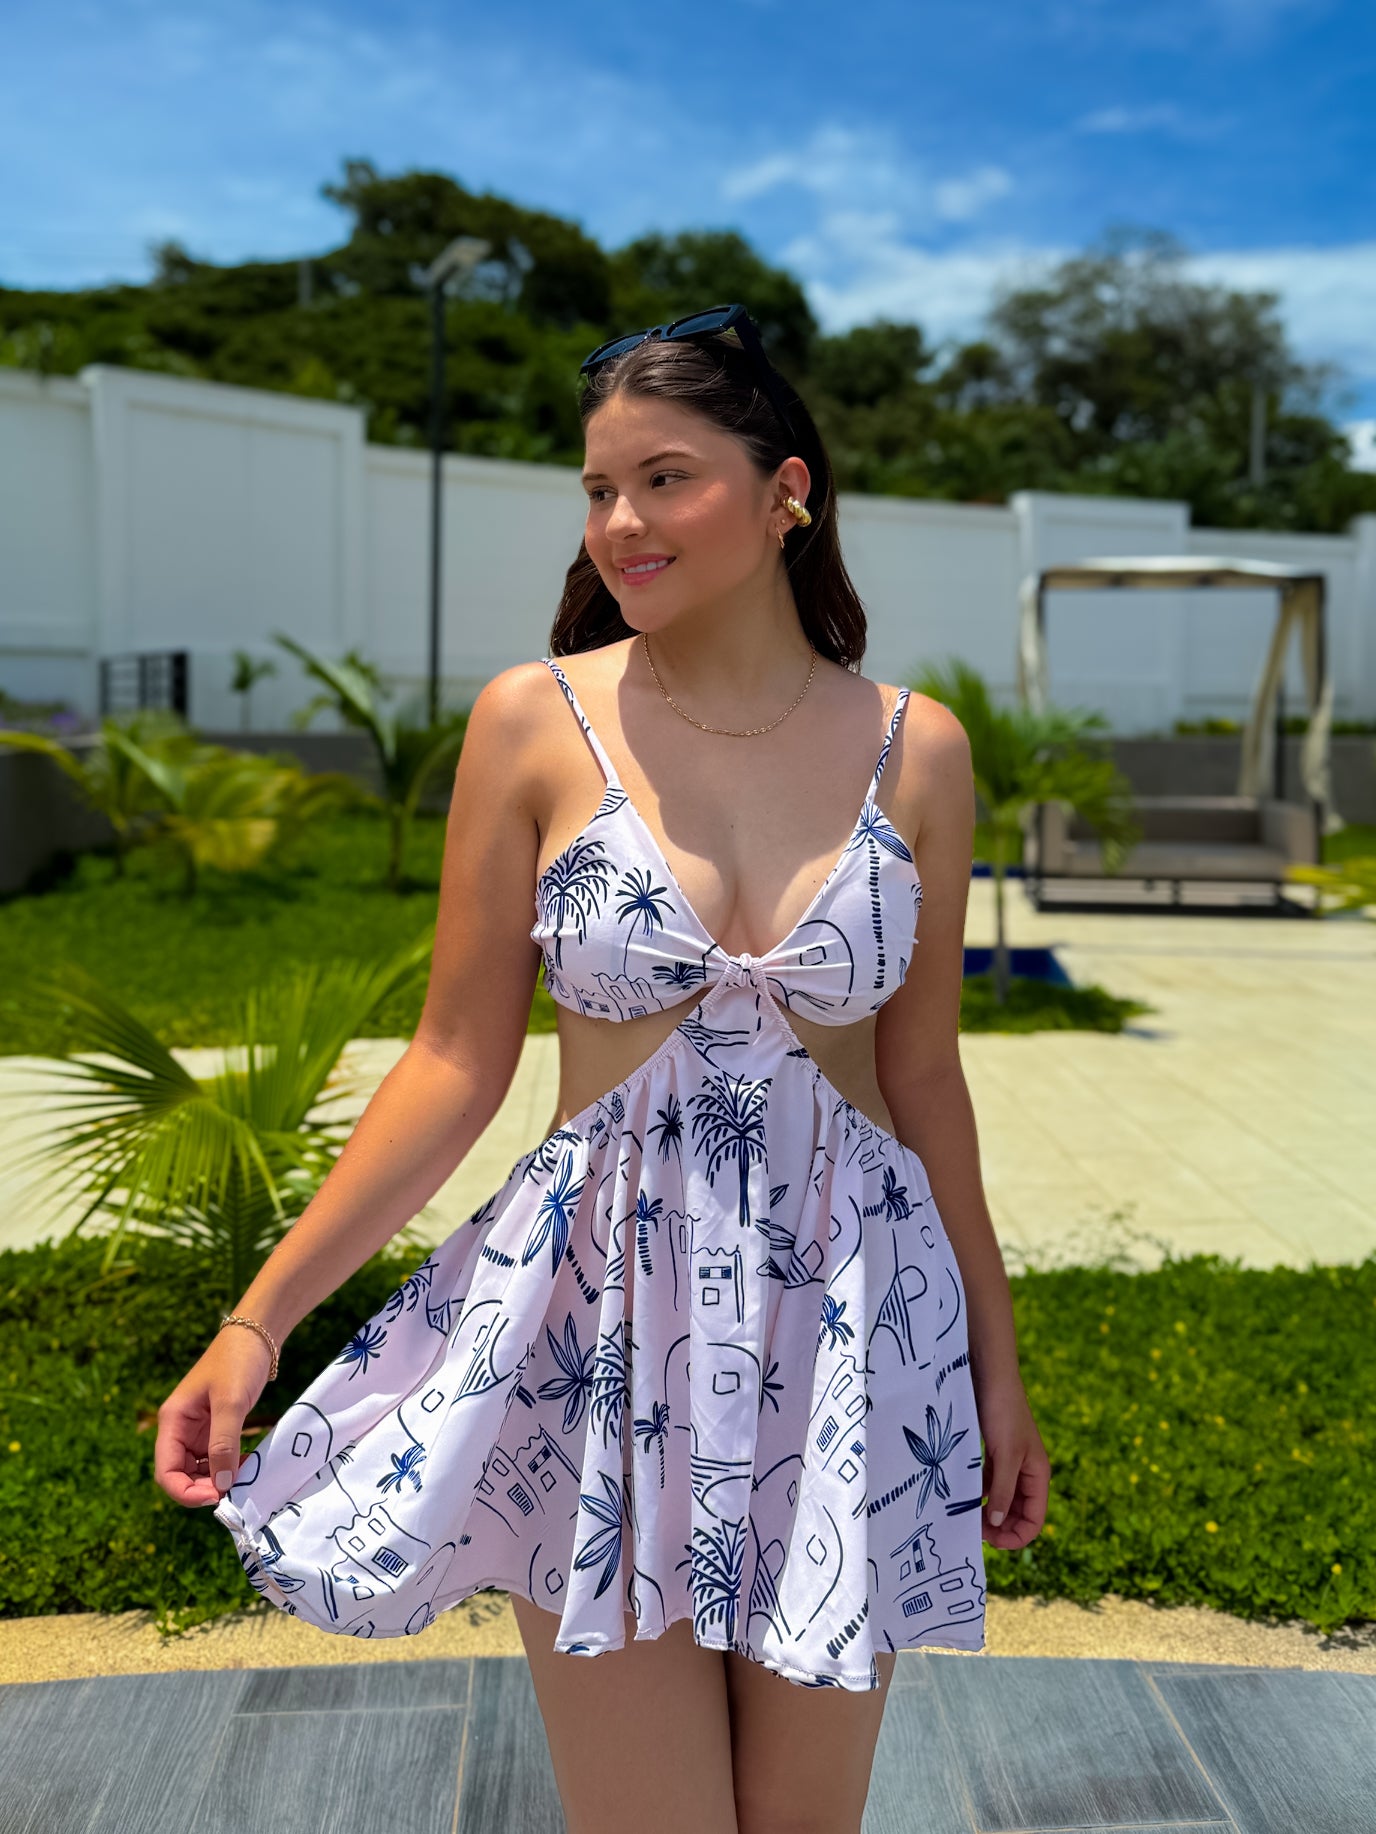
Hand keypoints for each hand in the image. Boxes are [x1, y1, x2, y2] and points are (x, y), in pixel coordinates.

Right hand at [154, 1327, 273, 1508]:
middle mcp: (180, 1429)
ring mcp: (198, 1430)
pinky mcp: (216, 1428)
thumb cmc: (238, 1361)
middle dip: (202, 1489)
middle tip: (233, 1493)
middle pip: (180, 1475)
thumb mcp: (231, 1402)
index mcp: (173, 1421)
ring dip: (216, 1481)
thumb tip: (222, 1484)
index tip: (215, 1497)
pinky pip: (215, 1458)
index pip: (165, 1471)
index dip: (184, 1492)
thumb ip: (224, 1443)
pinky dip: (228, 1467)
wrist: (257, 1336)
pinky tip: (246, 1466)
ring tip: (243, 1479)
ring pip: (199, 1470)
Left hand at [975, 1369, 1049, 1550]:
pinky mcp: (994, 1454)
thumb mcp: (1005, 1455)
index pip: (1034, 1520)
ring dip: (987, 1512)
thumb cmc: (1003, 1413)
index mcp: (1038, 1475)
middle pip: (1018, 1514)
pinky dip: (978, 1493)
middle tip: (974, 1530)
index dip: (1016, 1536)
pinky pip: (988, 1483)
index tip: (991, 1541)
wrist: (990, 1376)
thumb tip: (996, 1524)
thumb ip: (1002, 1491)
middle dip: (1000, 1527)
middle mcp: (1026, 1473)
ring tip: (965, 1517)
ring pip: (1001, 1500)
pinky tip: (962, 1496)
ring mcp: (1010, 1463)